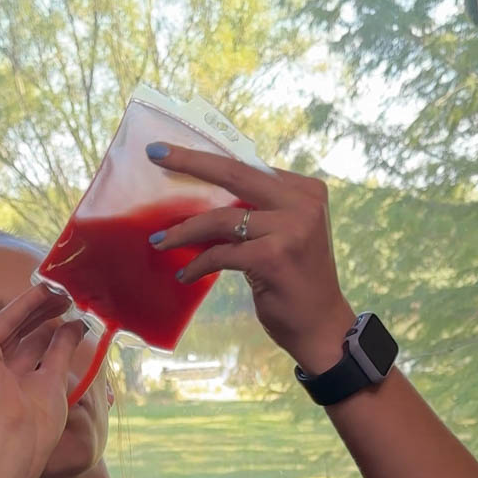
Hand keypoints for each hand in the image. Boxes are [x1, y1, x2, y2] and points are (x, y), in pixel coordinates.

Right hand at [0, 284, 85, 477]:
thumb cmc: (36, 426)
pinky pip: (5, 321)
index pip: (29, 348)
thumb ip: (61, 350)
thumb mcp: (54, 380)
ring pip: (14, 324)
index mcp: (5, 385)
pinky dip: (27, 305)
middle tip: (70, 296)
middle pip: (21, 333)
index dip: (49, 329)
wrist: (15, 440)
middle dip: (45, 314)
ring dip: (39, 304)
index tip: (71, 313)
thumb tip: (75, 325)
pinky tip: (47, 291)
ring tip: (63, 289)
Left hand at [146, 143, 354, 373]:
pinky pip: (222, 254)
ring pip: (222, 218)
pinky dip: (199, 264)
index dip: (209, 158)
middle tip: (156, 155)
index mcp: (305, 190)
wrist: (321, 326)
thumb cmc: (296, 281)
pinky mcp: (274, 257)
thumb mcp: (284, 235)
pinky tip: (185, 273)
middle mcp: (302, 203)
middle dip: (191, 162)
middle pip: (235, 174)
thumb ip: (259, 212)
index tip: (174, 150)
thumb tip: (206, 197)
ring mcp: (290, 229)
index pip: (250, 167)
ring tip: (159, 241)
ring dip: (184, 231)